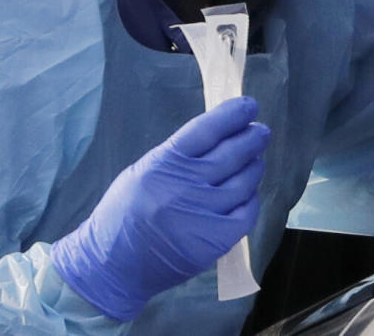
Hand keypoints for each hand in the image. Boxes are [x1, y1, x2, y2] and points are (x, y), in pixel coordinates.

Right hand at [51, 96, 269, 320]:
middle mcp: (185, 185)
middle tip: (261, 132)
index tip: (250, 106)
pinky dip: (251, 200)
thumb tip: (219, 137)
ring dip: (254, 167)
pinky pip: (245, 213)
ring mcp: (201, 214)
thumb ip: (178, 156)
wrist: (112, 266)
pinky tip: (248, 194)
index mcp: (164, 163)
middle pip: (231, 153)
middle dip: (252, 139)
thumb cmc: (124, 213)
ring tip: (256, 161)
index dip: (232, 115)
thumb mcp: (143, 172)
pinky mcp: (213, 241)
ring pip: (243, 182)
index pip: (207, 129)